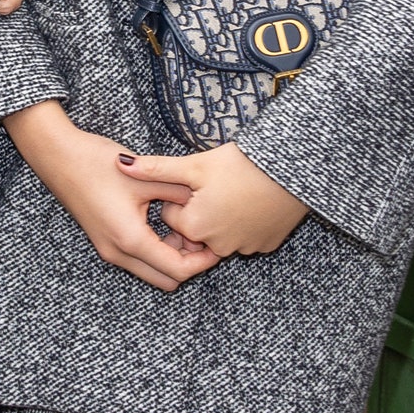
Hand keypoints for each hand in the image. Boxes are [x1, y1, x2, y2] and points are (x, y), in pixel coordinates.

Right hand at [6, 100, 218, 292]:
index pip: (177, 270)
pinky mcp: (105, 242)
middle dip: (189, 263)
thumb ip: (179, 193)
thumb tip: (205, 205)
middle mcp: (118, 253)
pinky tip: (164, 223)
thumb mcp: (146, 176)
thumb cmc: (97, 163)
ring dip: (172, 256)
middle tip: (202, 235)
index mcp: (130, 239)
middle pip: (166, 279)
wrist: (58, 156)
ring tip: (184, 225)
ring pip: (153, 271)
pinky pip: (139, 260)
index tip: (216, 242)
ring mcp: (109, 250)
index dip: (202, 261)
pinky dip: (157, 250)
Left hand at [114, 143, 307, 257]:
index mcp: (196, 226)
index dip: (180, 196)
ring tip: (234, 191)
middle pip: (195, 230)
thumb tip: (120, 165)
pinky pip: (245, 237)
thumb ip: (156, 169)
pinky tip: (251, 202)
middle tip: (215, 185)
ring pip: (220, 235)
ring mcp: (244, 248)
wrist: (293, 170)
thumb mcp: (195, 164)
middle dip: (198, 210)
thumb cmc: (243, 164)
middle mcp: (217, 245)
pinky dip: (244, 224)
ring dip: (221, 218)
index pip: (173, 217)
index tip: (195, 180)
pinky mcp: (265, 245)